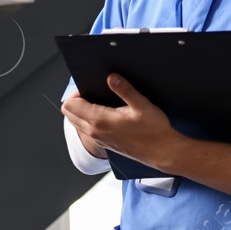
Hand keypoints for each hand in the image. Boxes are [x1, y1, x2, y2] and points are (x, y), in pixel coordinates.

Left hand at [61, 75, 179, 167]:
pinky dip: (86, 120)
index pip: (70, 105)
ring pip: (75, 122)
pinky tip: (103, 113)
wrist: (162, 152)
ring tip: (98, 101)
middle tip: (92, 92)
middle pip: (68, 114)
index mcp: (100, 120)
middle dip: (75, 100)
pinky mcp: (103, 143)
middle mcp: (94, 132)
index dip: (76, 92)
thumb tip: (111, 77)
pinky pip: (84, 129)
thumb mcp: (142, 105)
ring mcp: (98, 139)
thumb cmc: (154, 130)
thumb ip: (125, 90)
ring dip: (80, 111)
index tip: (91, 87)